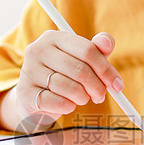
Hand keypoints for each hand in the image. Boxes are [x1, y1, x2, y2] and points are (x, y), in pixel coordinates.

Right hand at [0, 31, 122, 130]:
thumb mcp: (80, 60)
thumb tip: (107, 42)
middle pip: (80, 70)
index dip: (106, 70)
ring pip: (69, 87)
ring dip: (82, 97)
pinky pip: (57, 102)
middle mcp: (38, 50)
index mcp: (53, 37)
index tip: (118, 85)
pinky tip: (68, 105)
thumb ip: (97, 50)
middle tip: (101, 96)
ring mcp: (29, 71)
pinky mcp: (25, 92)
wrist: (34, 97)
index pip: (87, 50)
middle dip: (97, 87)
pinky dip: (69, 106)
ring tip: (82, 98)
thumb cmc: (62, 75)